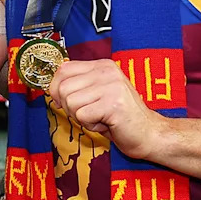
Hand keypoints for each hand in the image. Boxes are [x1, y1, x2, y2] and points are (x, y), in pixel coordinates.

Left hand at [48, 59, 167, 159]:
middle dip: (69, 107)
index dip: (57, 89)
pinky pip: (82, 116)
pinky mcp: (113, 104)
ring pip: (71, 102)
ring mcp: (111, 86)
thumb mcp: (97, 93)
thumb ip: (78, 85)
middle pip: (63, 88)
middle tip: (88, 113)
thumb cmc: (119, 117)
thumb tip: (52, 88)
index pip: (63, 69)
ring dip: (81, 117)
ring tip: (100, 117)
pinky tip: (106, 123)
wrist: (149, 134)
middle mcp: (107, 71)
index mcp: (102, 66)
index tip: (65, 101)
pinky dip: (90, 125)